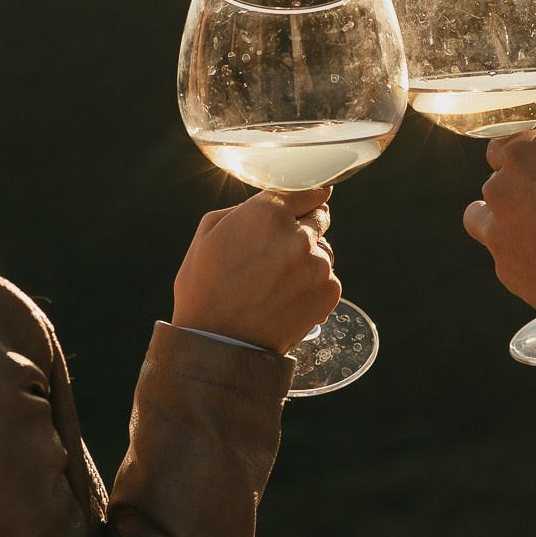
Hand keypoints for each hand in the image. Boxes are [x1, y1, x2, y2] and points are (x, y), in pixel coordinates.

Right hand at [171, 187, 340, 354]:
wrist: (218, 345)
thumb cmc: (205, 287)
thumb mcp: (209, 232)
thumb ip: (246, 208)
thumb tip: (276, 199)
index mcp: (267, 213)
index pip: (305, 190)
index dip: (305, 197)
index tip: (310, 199)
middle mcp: (299, 235)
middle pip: (320, 217)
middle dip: (306, 227)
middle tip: (281, 250)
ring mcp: (318, 265)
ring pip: (323, 250)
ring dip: (308, 258)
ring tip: (277, 282)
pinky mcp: (330, 292)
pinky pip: (328, 278)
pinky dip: (313, 285)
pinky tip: (286, 298)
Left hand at [462, 122, 535, 324]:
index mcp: (523, 154)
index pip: (506, 142)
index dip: (529, 152)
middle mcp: (499, 189)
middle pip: (498, 179)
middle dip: (520, 185)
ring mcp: (497, 231)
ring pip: (483, 216)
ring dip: (504, 217)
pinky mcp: (504, 268)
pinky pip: (503, 253)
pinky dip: (520, 253)